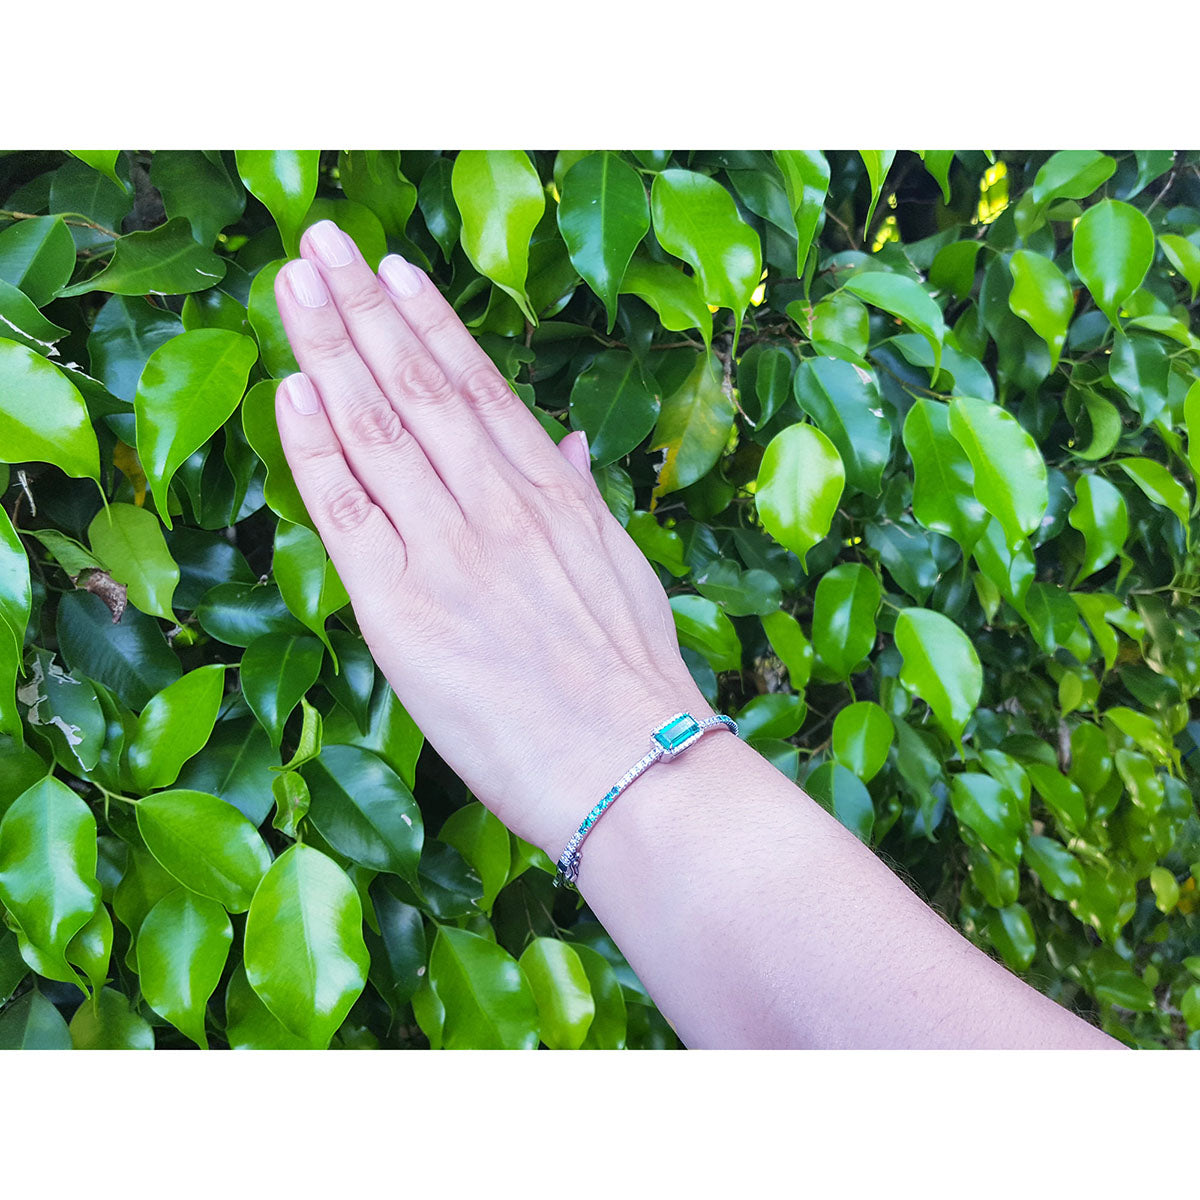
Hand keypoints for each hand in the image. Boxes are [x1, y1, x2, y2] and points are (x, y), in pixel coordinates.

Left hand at [273, 220, 711, 859]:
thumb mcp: (619, 571)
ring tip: (293, 284)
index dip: (429, 322)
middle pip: (419, 386)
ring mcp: (451, 551)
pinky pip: (349, 511)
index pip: (479, 387)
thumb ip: (579, 498)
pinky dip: (316, 446)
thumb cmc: (634, 683)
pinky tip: (292, 388)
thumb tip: (562, 441)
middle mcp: (501, 506)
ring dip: (331, 349)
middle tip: (320, 242)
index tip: (392, 270)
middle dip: (365, 308)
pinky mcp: (406, 609)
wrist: (637, 769)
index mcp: (555, 495)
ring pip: (379, 428)